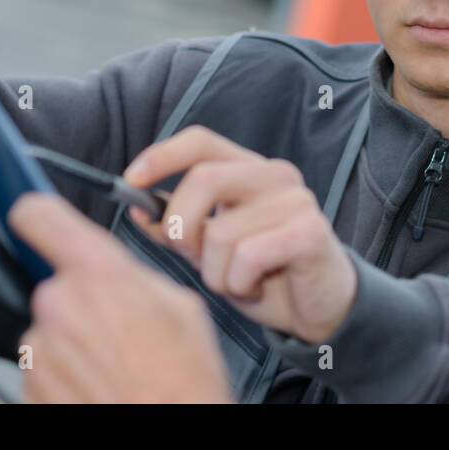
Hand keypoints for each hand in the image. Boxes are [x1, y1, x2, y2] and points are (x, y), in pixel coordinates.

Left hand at [7, 192, 231, 403]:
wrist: (169, 435)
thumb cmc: (184, 385)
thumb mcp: (185, 307)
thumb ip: (137, 278)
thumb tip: (119, 274)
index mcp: (99, 276)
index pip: (40, 218)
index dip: (39, 212)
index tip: (39, 217)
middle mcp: (59, 308)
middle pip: (59, 286)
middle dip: (87, 303)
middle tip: (125, 330)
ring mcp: (39, 352)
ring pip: (53, 330)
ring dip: (78, 342)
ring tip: (120, 365)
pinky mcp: (28, 388)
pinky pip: (45, 368)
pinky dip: (69, 375)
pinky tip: (105, 384)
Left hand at [124, 125, 357, 345]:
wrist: (320, 308)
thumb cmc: (264, 273)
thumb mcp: (212, 250)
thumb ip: (180, 227)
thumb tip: (137, 208)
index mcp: (249, 169)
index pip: (202, 141)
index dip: (162, 156)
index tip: (129, 181)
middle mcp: (276, 175)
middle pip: (203, 179)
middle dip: (180, 227)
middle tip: (191, 257)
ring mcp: (297, 201)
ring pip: (221, 232)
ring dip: (216, 273)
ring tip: (237, 282)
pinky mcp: (310, 232)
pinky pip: (248, 257)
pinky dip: (241, 283)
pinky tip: (256, 287)